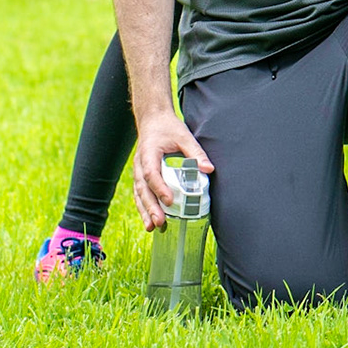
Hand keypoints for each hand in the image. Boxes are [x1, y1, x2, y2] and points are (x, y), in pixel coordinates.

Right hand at [132, 108, 212, 232]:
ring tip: (153, 227)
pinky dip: (144, 207)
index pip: (152, 173)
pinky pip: (140, 194)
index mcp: (149, 152)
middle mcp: (139, 164)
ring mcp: (138, 171)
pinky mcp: (141, 176)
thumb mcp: (184, 136)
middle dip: (151, 207)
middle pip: (142, 188)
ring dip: (145, 211)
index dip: (159, 187)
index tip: (170, 200)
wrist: (152, 120)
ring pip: (139, 194)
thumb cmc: (168, 127)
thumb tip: (209, 169)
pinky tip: (150, 221)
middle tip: (160, 222)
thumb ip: (195, 152)